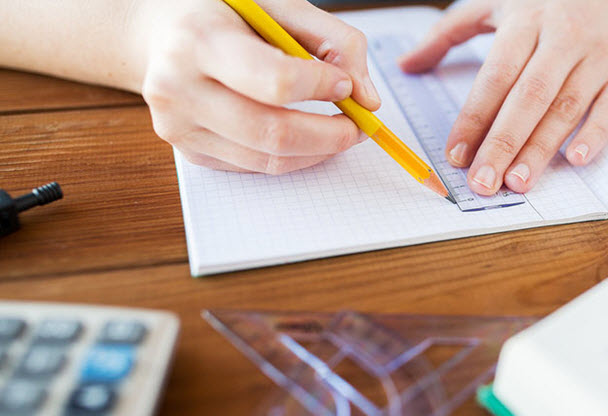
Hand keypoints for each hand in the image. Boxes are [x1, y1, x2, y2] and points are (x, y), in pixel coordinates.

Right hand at [137, 0, 380, 173]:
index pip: (273, 81)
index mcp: (199, 39)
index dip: (319, 87)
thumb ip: (334, 41)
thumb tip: (368, 99)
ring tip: (339, 130)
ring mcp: (178, 125)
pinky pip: (255, 166)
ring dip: (317, 151)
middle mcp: (178, 86)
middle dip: (330, 135)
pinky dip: (291, 155)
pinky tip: (303, 134)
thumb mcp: (279, 5)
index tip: (346, 85)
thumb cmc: (227, 15)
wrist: (162, 34)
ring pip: (267, 159)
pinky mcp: (188, 151)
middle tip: (360, 127)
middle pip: (272, 132)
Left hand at [399, 0, 607, 194]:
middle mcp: (563, 35)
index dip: (474, 118)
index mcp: (526, 19)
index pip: (495, 76)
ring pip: (567, 107)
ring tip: (517, 183)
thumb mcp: (497, 2)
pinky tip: (576, 159)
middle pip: (529, 97)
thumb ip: (449, 32)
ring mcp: (600, 53)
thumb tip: (406, 65)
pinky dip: (597, 133)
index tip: (455, 154)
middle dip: (504, 143)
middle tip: (483, 183)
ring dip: (541, 148)